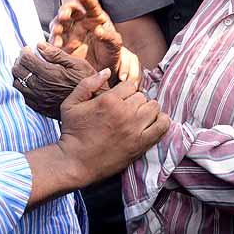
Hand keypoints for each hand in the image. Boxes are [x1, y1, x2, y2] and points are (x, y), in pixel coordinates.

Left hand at [13, 42, 101, 118]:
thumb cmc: (88, 81)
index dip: (24, 52)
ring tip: (27, 69)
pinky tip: (29, 82)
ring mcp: (39, 99)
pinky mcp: (40, 107)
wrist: (92, 105)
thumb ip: (57, 54)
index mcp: (51, 74)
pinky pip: (22, 96)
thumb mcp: (77, 63)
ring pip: (17, 84)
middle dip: (19, 61)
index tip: (28, 49)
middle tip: (26, 58)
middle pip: (18, 71)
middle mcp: (42, 87)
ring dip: (19, 75)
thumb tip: (40, 45)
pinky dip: (22, 87)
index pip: (26, 60)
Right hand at [51, 0, 121, 72]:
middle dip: (65, 11)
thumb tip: (99, 30)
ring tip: (58, 32)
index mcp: (95, 17)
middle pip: (70, 11)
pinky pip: (55, 39)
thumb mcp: (114, 44)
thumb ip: (108, 36)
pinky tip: (56, 45)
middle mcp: (81, 21)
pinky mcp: (63, 44)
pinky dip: (53, 41)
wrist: (104, 69)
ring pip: (59, 23)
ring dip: (57, 26)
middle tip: (64, 16)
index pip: (90, 5)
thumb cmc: (111, 52)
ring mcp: (70, 32)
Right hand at [57, 70, 169, 185]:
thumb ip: (88, 84)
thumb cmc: (72, 132)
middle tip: (126, 111)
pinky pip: (163, 125)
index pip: (130, 85)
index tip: (119, 100)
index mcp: (109, 100)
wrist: (75, 163)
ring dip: (147, 110)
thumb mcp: (70, 104)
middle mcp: (124, 112)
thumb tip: (107, 71)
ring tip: (138, 117)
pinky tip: (152, 123)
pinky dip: (161, 122)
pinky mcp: (141, 143)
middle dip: (135, 101)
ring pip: (154, 107)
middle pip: (142, 96)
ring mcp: (134, 128)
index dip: (125, 92)